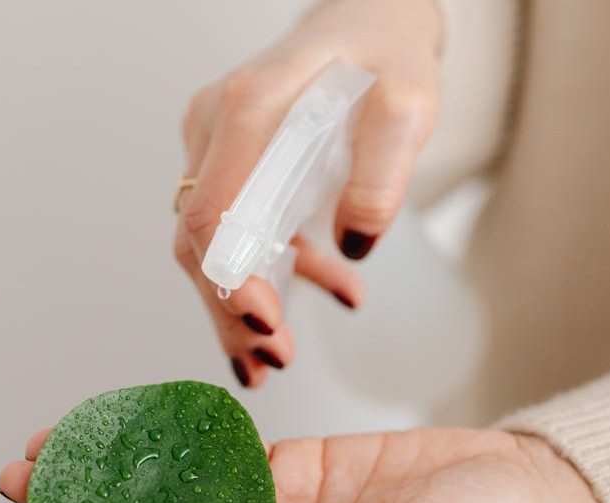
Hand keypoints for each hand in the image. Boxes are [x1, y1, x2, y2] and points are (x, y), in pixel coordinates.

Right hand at [172, 0, 441, 387]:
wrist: (369, 23)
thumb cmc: (385, 52)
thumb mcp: (409, 102)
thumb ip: (384, 169)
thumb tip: (356, 244)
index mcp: (250, 107)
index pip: (212, 208)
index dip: (229, 278)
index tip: (265, 325)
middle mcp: (218, 125)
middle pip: (200, 236)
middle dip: (231, 307)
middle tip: (272, 362)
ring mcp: (218, 143)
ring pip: (210, 241)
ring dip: (244, 301)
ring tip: (278, 357)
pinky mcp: (233, 160)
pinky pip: (238, 228)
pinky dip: (277, 270)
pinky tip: (334, 289)